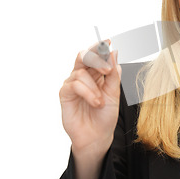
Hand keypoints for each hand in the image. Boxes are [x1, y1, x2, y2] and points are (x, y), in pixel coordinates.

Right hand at [59, 40, 121, 155]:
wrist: (98, 136)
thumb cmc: (105, 115)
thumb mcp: (114, 93)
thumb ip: (113, 74)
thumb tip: (114, 53)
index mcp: (96, 73)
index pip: (95, 54)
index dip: (100, 47)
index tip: (108, 42)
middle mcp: (83, 75)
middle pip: (84, 56)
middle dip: (95, 58)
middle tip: (107, 69)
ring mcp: (72, 83)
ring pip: (81, 73)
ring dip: (94, 88)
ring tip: (101, 102)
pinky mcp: (65, 94)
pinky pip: (74, 85)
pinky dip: (88, 92)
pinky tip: (95, 103)